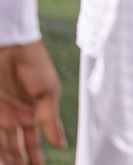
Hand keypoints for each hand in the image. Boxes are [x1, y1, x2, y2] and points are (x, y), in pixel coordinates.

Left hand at [0, 41, 64, 164]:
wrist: (11, 45)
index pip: (33, 143)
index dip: (35, 159)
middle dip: (20, 162)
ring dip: (8, 158)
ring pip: (3, 145)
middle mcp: (15, 118)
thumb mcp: (48, 92)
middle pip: (16, 148)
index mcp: (34, 114)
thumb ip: (50, 119)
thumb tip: (61, 144)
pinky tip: (3, 157)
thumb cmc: (34, 64)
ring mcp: (1, 116)